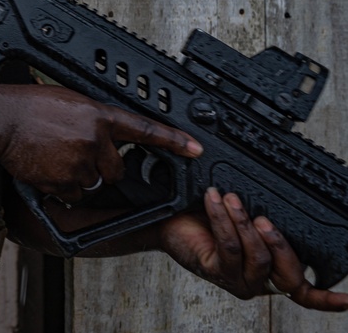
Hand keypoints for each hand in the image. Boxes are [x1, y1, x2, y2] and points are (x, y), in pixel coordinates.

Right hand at [0, 84, 201, 199]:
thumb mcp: (70, 101)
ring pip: (93, 184)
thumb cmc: (29, 106)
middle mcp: (94, 139)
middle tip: (76, 152)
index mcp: (99, 115)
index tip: (196, 150)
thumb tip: (106, 132)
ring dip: (79, 177)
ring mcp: (79, 162)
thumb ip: (94, 117)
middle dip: (102, 166)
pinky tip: (47, 168)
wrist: (1, 119)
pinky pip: (73, 194)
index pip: (145, 129)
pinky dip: (62, 187)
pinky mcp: (62, 181)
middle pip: (116, 169)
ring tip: (56, 156)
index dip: (174, 141)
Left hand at [160, 188, 347, 310]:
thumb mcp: (244, 220)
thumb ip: (266, 221)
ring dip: (245, 224)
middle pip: (288, 277)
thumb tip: (283, 204)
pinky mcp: (215, 272)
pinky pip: (229, 246)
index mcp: (273, 272)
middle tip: (265, 219)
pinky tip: (216, 200)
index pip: (305, 293)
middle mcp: (259, 282)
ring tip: (233, 198)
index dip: (328, 299)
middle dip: (282, 245)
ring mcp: (238, 281)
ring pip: (257, 257)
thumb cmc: (207, 220)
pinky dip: (223, 219)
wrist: (169, 222)